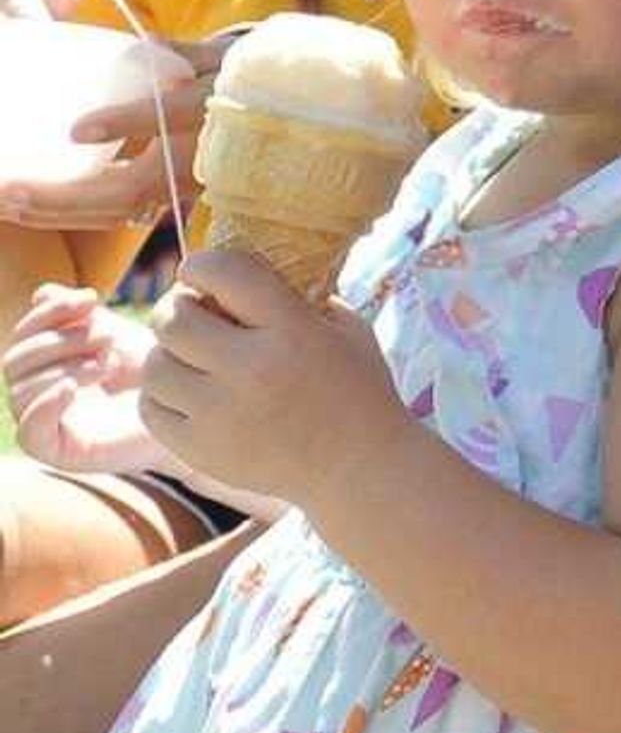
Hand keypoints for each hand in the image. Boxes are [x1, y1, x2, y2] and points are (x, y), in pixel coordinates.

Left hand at [0, 0, 228, 232]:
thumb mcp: (222, 60)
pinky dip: (76, 212)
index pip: (166, 120)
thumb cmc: (247, 82)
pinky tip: (39, 206)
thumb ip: (182, 53)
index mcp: (209, 117)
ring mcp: (182, 186)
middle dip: (61, 197)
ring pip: (115, 211)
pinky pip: (119, 211)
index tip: (76, 129)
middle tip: (8, 192)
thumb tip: (147, 43)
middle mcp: (194, 162)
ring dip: (59, 212)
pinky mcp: (170, 195)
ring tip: (10, 205)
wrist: (288, 116)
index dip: (122, 124)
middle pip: (123, 191)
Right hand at [4, 284, 163, 471]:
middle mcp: (40, 395)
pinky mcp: (60, 453)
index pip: (24, 336)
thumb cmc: (160, 373)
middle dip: (59, 340)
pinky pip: (29, 433)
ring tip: (106, 363)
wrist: (199, 410)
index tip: (92, 297)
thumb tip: (43, 292)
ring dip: (61, 367)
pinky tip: (71, 387)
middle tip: (108, 337)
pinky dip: (42, 406)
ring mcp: (49, 425)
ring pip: (19, 391)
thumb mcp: (120, 336)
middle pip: (15, 361)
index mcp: (49, 364)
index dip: (50, 311)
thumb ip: (82, 316)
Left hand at [136, 249, 405, 505]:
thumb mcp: (345, 328)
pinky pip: (150, 408)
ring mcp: (221, 414)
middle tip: (193, 316)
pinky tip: (189, 393)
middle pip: (172, 319)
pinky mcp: (200, 450)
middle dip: (177, 310)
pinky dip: (163, 395)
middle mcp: (251, 369)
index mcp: (292, 331)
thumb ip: (300, 296)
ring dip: (168, 355)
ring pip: (154, 365)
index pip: (223, 273)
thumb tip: (247, 270)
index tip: (203, 272)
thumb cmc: (357, 390)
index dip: (202, 265)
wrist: (358, 468)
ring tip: (192, 359)